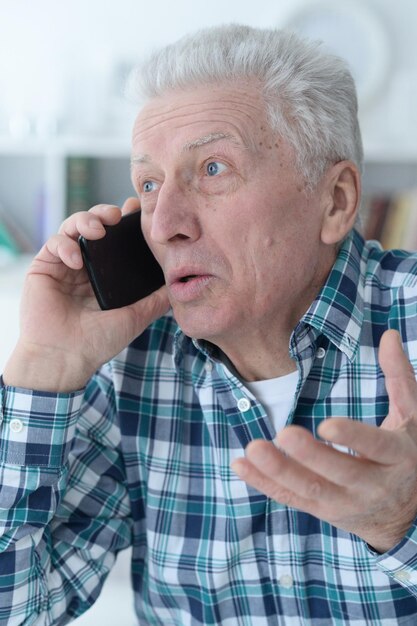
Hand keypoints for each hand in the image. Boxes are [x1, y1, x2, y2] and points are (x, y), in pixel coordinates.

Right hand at [3, 199, 169, 391]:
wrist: (66, 358)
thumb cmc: (98, 342)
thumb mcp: (136, 317)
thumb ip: (157, 300)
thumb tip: (180, 284)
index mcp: (107, 274)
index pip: (117, 239)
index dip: (127, 222)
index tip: (138, 211)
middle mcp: (86, 266)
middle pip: (95, 225)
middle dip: (106, 213)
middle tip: (118, 215)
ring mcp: (65, 265)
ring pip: (73, 226)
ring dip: (86, 220)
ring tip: (99, 229)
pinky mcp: (44, 267)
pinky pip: (54, 243)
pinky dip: (66, 244)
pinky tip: (76, 259)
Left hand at [231, 330, 416, 552]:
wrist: (407, 514)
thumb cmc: (406, 453)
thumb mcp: (412, 416)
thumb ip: (399, 376)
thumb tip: (389, 334)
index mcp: (397, 456)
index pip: (376, 446)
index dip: (353, 436)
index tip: (326, 423)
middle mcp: (373, 484)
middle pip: (339, 472)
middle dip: (310, 456)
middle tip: (283, 433)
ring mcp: (346, 502)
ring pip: (311, 490)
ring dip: (280, 471)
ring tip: (253, 448)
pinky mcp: (324, 511)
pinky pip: (292, 499)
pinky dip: (265, 484)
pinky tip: (241, 465)